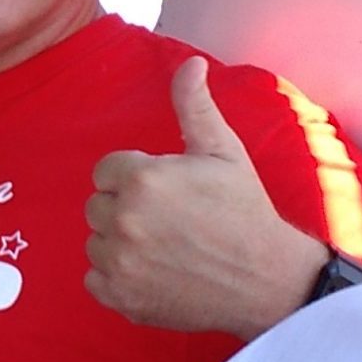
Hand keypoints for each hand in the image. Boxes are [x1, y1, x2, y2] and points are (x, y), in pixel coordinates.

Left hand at [86, 57, 328, 339]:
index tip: (167, 192)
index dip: (135, 177)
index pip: (106, 171)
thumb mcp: (222, 152)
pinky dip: (117, 277)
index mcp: (142, 179)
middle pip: (97, 205)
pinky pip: (95, 279)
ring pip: (96, 242)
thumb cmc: (244, 211)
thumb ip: (193, 106)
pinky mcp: (121, 298)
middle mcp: (123, 220)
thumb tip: (190, 63)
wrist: (266, 279)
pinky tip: (152, 272)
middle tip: (168, 219)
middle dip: (125, 207)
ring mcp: (120, 263)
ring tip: (163, 246)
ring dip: (119, 242)